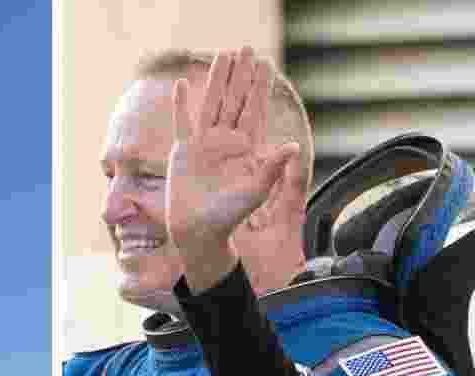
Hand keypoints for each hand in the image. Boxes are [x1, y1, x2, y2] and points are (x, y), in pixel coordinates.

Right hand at [166, 47, 299, 290]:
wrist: (199, 230)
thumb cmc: (230, 215)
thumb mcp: (256, 190)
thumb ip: (273, 167)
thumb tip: (294, 145)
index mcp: (246, 147)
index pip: (255, 109)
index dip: (260, 87)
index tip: (265, 64)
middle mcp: (226, 140)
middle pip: (234, 99)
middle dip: (240, 75)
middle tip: (245, 48)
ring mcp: (204, 143)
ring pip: (210, 103)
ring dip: (215, 79)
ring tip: (221, 54)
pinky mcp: (183, 150)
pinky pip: (182, 122)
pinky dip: (180, 105)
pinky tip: (180, 85)